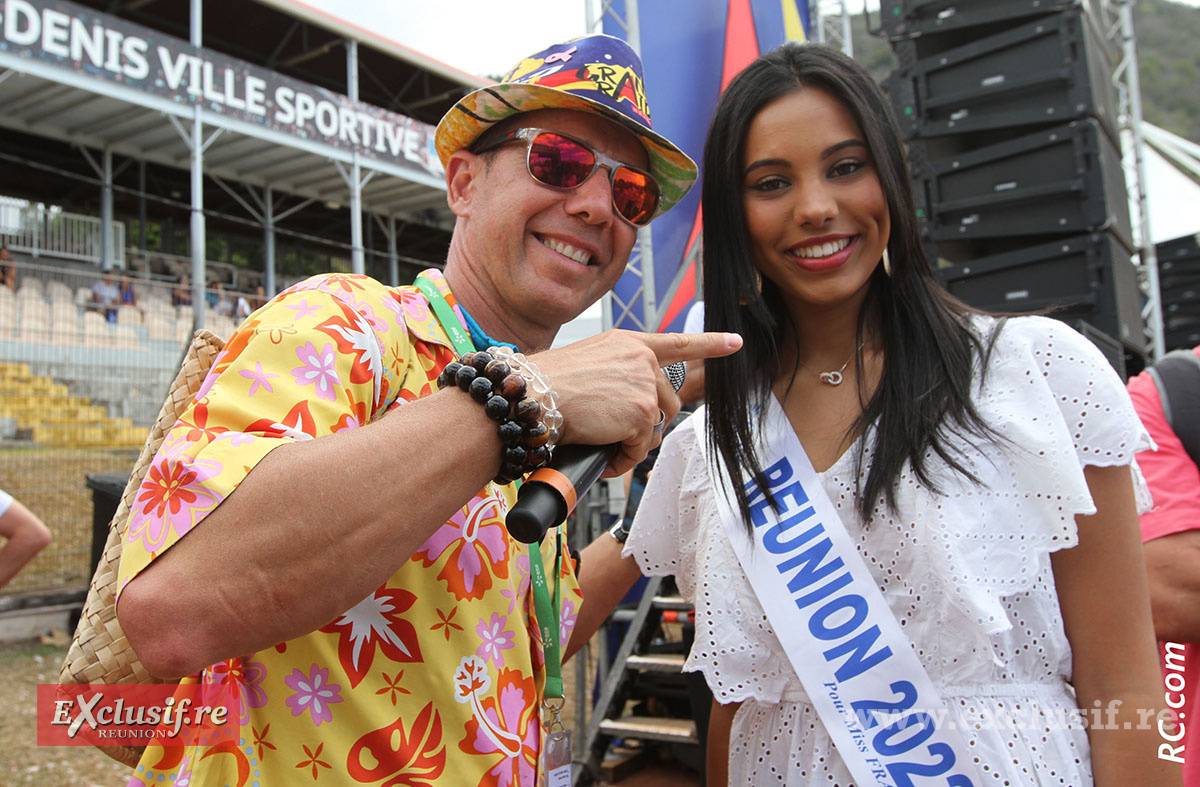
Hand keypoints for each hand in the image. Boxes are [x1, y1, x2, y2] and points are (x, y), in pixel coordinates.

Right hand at [529, 329, 741, 475]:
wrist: (533, 394)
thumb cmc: (548, 384)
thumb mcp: (589, 363)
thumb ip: (617, 374)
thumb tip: (630, 407)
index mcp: (629, 343)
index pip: (678, 342)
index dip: (710, 343)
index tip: (735, 342)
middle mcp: (642, 359)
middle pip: (667, 402)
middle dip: (647, 425)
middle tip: (618, 436)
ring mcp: (644, 385)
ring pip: (654, 427)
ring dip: (632, 443)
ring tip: (603, 443)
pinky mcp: (641, 413)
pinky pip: (640, 449)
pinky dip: (622, 459)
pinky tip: (603, 454)